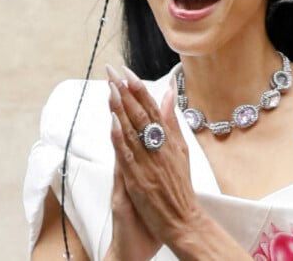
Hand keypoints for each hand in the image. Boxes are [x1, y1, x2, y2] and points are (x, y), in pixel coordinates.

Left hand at [107, 65, 202, 246]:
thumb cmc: (181, 185)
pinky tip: (112, 122)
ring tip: (109, 88)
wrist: (183, 220)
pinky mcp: (138, 179)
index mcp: (169, 139)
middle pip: (140, 114)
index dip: (138, 88)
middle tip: (112, 72)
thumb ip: (173, 121)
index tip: (127, 71)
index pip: (152, 107)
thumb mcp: (182, 149)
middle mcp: (159, 147)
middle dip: (125, 91)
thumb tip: (170, 93)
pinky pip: (127, 155)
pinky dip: (120, 137)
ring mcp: (148, 162)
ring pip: (132, 130)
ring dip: (119, 108)